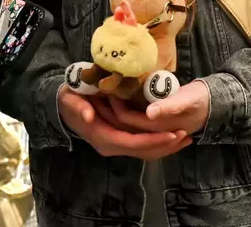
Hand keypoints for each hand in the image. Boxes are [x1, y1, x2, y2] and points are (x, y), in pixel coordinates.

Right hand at [57, 86, 190, 159]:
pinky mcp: (120, 140)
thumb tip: (89, 116)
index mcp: (102, 136)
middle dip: (165, 145)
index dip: (153, 140)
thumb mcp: (70, 99)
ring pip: (145, 152)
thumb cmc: (69, 99)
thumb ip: (78, 107)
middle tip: (187, 136)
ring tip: (187, 138)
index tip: (173, 133)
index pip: (133, 143)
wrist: (63, 106)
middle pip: (143, 151)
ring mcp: (116, 145)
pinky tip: (173, 137)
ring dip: (165, 147)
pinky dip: (159, 143)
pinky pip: (142, 147)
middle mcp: (111, 145)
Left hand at [96, 80, 210, 136]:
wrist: (213, 105)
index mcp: (157, 128)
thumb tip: (150, 113)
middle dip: (108, 111)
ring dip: (113, 112)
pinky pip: (133, 124)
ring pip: (126, 125)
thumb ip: (169, 107)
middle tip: (98, 91)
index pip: (127, 120)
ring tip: (103, 95)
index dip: (114, 106)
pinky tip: (117, 101)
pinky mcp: (153, 125)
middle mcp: (151, 133)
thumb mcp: (186, 101)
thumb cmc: (200, 102)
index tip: (106, 88)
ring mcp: (152, 131)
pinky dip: (123, 114)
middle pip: (122, 125)